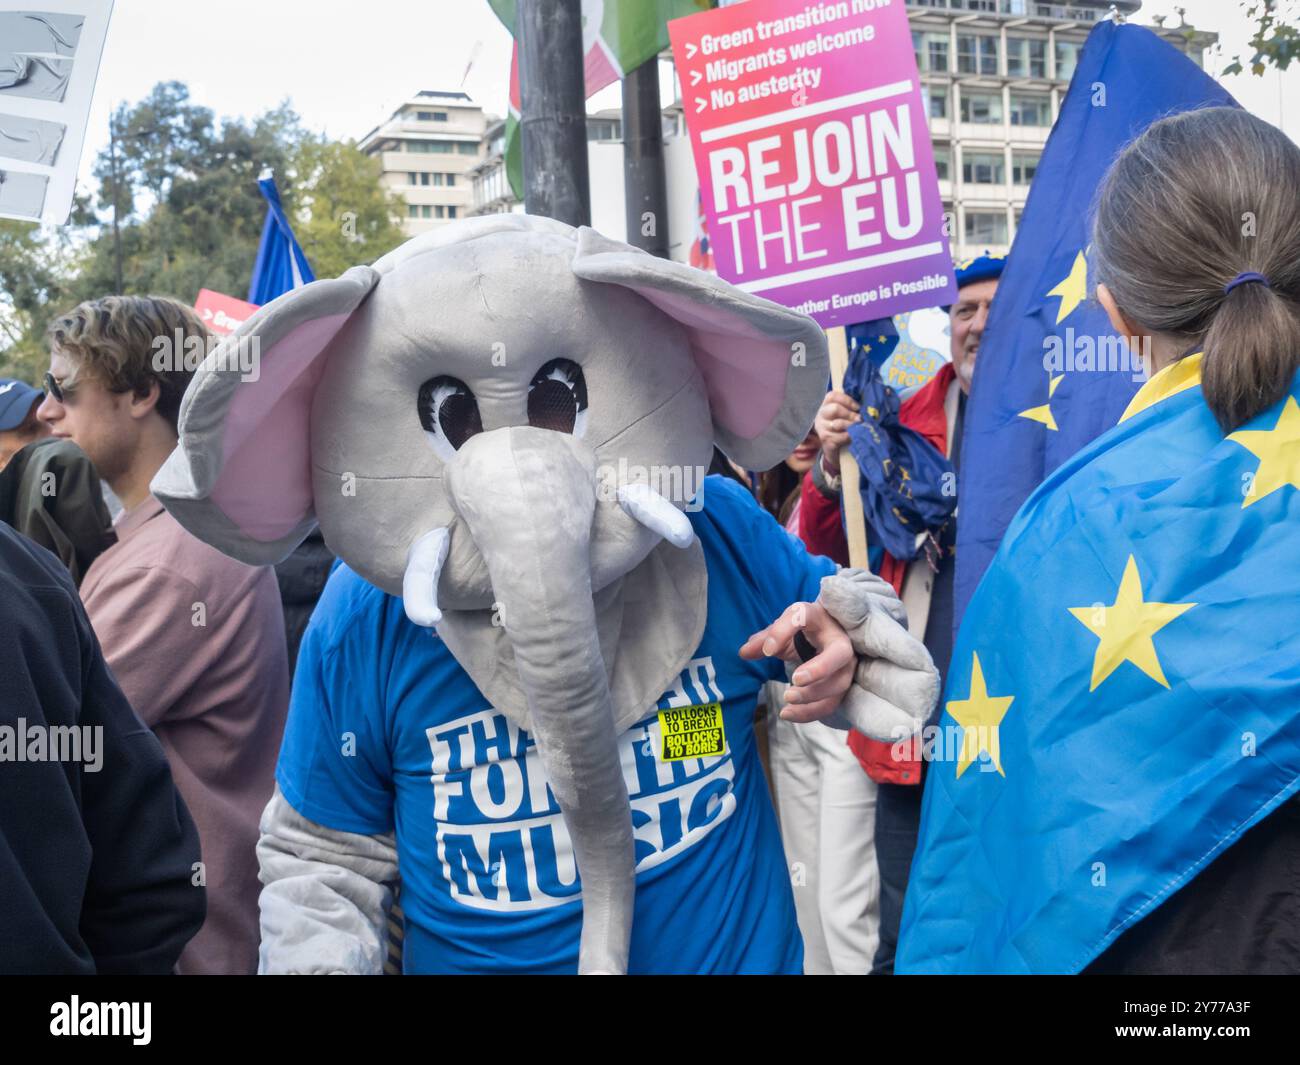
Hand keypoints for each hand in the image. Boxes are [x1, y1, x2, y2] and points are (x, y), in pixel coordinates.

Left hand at [739, 601, 855, 722]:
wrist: (825, 637)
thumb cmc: (802, 630)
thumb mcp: (782, 630)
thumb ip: (763, 640)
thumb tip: (744, 653)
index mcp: (817, 617)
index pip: (802, 616)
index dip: (783, 632)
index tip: (766, 651)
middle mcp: (838, 639)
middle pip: (839, 653)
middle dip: (819, 669)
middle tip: (795, 680)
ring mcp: (846, 664)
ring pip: (839, 683)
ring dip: (813, 695)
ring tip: (788, 698)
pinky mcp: (843, 684)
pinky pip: (832, 702)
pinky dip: (811, 712)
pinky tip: (789, 714)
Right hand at [813, 389, 859, 472]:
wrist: (832, 442)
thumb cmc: (841, 422)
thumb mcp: (844, 411)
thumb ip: (851, 406)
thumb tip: (867, 406)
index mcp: (826, 403)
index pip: (833, 396)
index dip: (848, 401)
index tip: (858, 407)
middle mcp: (821, 414)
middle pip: (835, 409)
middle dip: (851, 414)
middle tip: (860, 419)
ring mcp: (822, 427)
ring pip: (838, 424)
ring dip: (851, 426)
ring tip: (858, 427)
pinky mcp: (826, 439)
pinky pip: (841, 437)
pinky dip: (850, 436)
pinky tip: (854, 436)